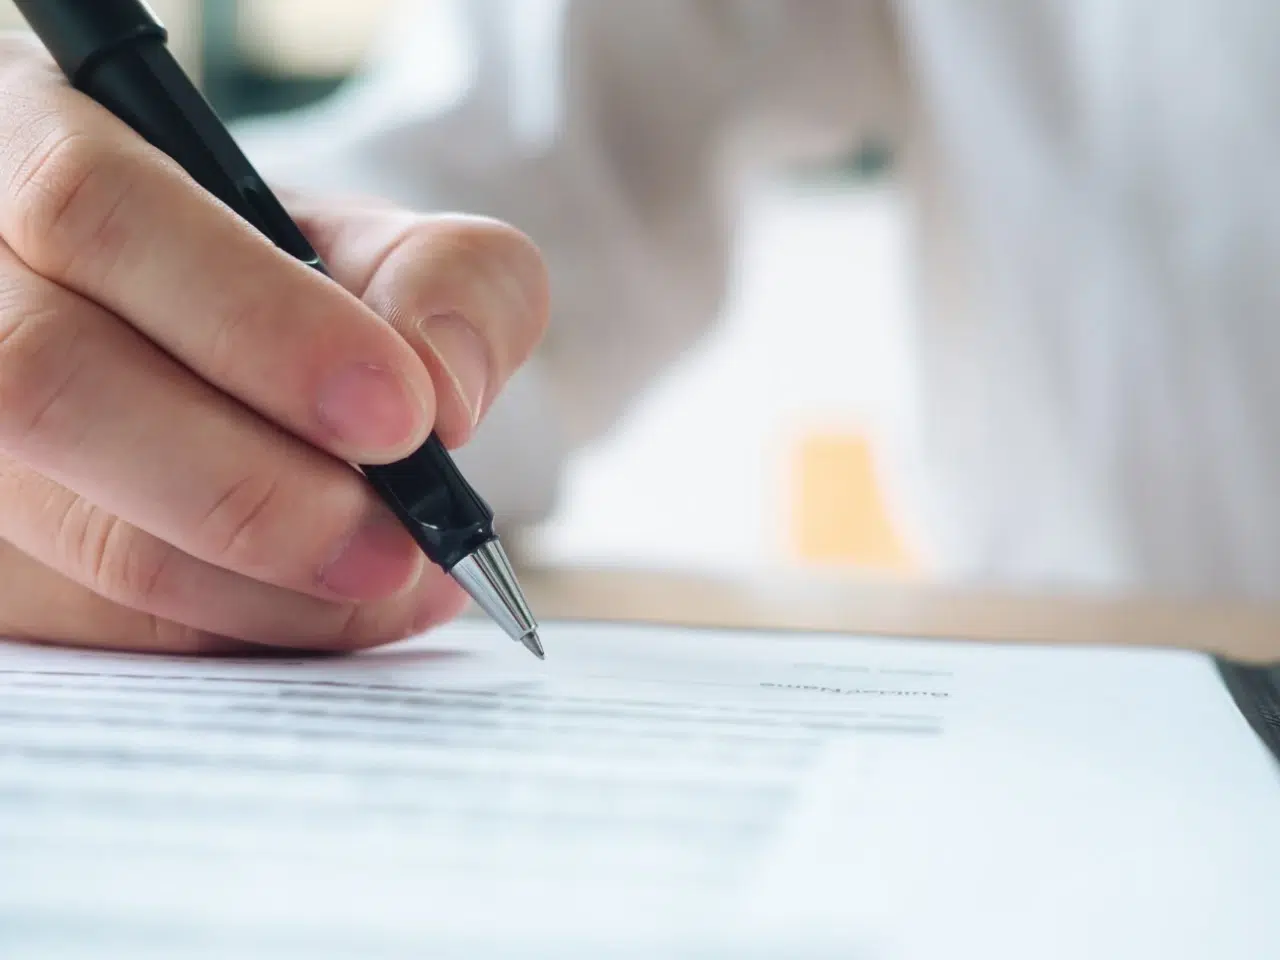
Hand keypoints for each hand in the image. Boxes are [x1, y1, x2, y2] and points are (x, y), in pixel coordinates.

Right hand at [0, 38, 547, 653]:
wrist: (219, 353)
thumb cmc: (289, 285)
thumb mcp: (385, 245)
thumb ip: (450, 281)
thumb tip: (442, 394)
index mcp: (32, 143)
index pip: (99, 211)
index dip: (255, 322)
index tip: (402, 416)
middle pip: (49, 385)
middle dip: (251, 490)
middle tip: (398, 547)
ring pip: (65, 531)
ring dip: (253, 585)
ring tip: (396, 585)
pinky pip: (82, 620)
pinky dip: (224, 629)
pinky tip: (323, 610)